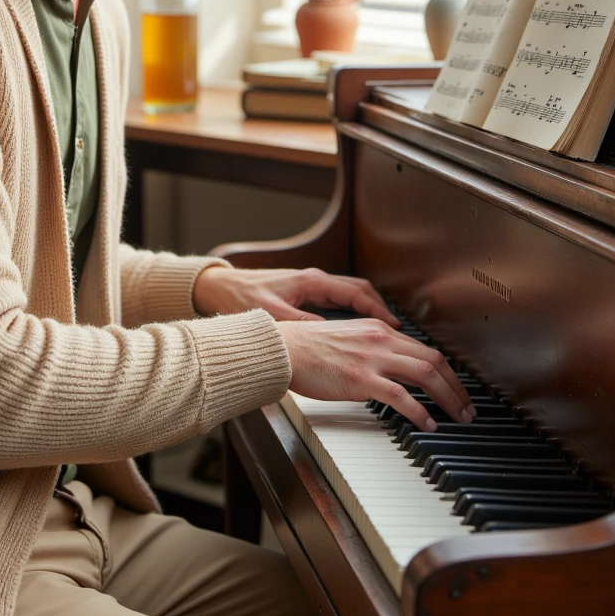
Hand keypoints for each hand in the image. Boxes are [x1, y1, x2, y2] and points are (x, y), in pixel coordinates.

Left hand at [192, 265, 399, 325]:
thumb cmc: (242, 299)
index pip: (356, 292)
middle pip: (358, 290)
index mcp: (311, 282)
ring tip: (381, 331)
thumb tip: (330, 336)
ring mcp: (309, 285)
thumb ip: (303, 324)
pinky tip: (352, 329)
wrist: (219, 288)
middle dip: (379, 308)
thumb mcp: (274, 315)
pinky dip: (350, 311)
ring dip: (366, 309)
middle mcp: (314, 280)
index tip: (393, 326)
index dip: (377, 309)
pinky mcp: (302, 292)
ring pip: (348, 294)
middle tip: (396, 331)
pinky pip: (336, 299)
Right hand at [279, 316, 474, 430]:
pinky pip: (401, 395)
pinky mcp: (361, 378)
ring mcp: (372, 358)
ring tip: (459, 417)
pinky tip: (428, 423)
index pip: (424, 349)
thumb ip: (369, 351)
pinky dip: (420, 411)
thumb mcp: (346, 341)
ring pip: (426, 374)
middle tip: (467, 407)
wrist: (283, 350)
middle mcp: (380, 339)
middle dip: (457, 386)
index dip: (446, 371)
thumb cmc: (305, 350)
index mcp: (377, 330)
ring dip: (448, 398)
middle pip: (434, 360)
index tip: (455, 388)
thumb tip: (386, 371)